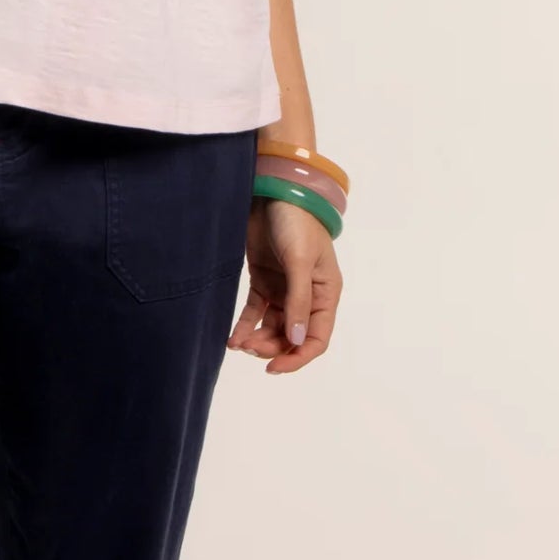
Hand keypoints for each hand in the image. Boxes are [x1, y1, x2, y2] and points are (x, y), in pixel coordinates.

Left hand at [228, 200, 339, 374]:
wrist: (273, 191)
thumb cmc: (296, 221)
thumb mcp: (300, 261)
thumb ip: (298, 301)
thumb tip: (295, 340)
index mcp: (325, 294)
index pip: (316, 338)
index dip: (297, 357)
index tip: (273, 368)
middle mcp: (307, 296)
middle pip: (291, 336)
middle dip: (271, 347)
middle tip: (249, 348)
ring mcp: (284, 290)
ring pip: (272, 327)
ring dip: (257, 339)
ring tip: (238, 343)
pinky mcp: (263, 281)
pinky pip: (255, 312)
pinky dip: (245, 326)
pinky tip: (233, 338)